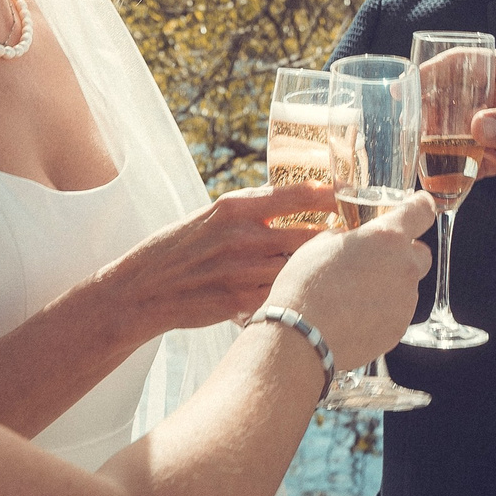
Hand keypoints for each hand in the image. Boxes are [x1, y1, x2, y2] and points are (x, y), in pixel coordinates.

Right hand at [104, 184, 335, 336]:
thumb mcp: (211, 217)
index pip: (298, 194)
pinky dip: (295, 294)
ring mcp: (243, 270)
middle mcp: (243, 235)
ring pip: (301, 267)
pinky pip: (283, 294)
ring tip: (336, 272)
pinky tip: (305, 296)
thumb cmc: (177, 250)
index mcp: (235, 207)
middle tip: (354, 242)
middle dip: (335, 240)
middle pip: (310, 234)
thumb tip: (293, 203)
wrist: (141, 290)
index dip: (332, 196)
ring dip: (318, 270)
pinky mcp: (242, 301)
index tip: (352, 198)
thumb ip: (251, 211)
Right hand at [265, 192, 435, 370]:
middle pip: (421, 254)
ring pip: (407, 286)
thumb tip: (351, 240)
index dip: (420, 206)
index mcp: (386, 237)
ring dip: (390, 284)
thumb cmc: (305, 286)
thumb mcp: (320, 244)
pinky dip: (382, 311)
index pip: (421, 212)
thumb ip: (347, 237)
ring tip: (354, 294)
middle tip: (377, 259)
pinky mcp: (398, 328)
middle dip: (404, 254)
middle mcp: (404, 267)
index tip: (419, 205)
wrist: (301, 336)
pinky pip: (396, 312)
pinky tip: (354, 315)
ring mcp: (405, 301)